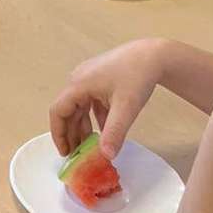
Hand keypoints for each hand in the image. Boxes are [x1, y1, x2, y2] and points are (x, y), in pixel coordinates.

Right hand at [50, 38, 164, 159]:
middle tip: (77, 155)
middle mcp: (79, 80)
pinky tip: (103, 131)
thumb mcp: (126, 108)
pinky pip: (90, 102)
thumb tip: (106, 157)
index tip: (66, 154)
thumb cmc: (137, 78)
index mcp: (78, 84)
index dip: (58, 134)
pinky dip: (94, 118)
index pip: (58, 111)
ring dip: (82, 127)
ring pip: (79, 107)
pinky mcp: (99, 78)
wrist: (154, 55)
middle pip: (67, 110)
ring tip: (89, 147)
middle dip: (70, 134)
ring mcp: (88, 78)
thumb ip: (114, 133)